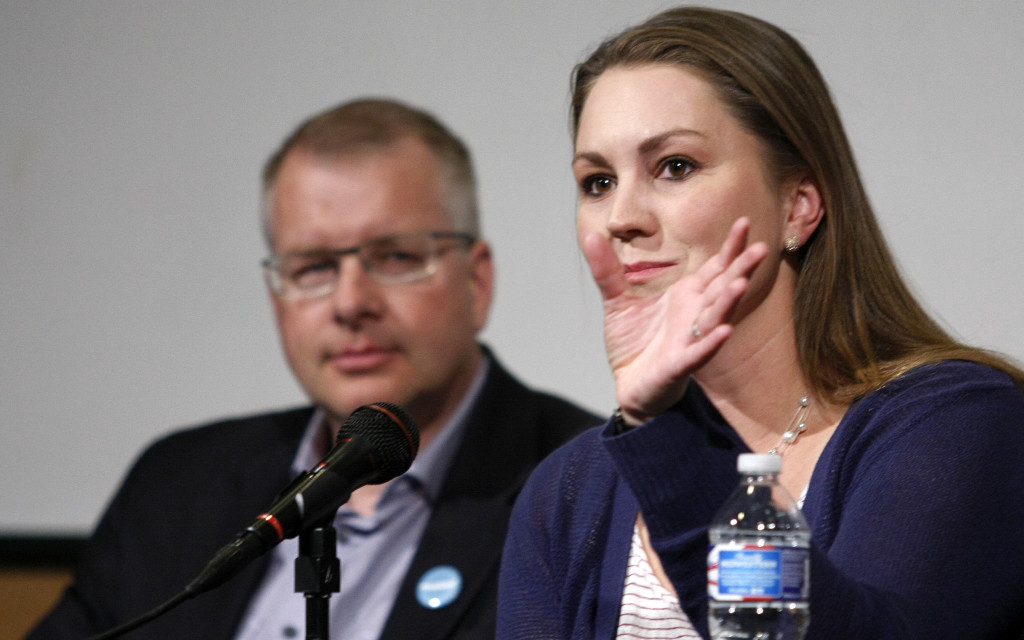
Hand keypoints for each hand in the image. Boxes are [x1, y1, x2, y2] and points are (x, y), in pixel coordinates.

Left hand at [582, 217, 767, 423]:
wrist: (628, 385)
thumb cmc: (633, 344)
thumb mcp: (617, 301)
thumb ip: (607, 270)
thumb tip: (591, 235)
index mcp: (686, 297)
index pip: (714, 268)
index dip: (730, 248)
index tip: (745, 223)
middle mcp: (694, 316)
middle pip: (722, 289)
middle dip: (741, 270)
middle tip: (761, 248)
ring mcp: (689, 341)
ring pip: (715, 319)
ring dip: (729, 302)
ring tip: (741, 284)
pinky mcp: (678, 366)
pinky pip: (697, 354)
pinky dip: (710, 343)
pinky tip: (724, 331)